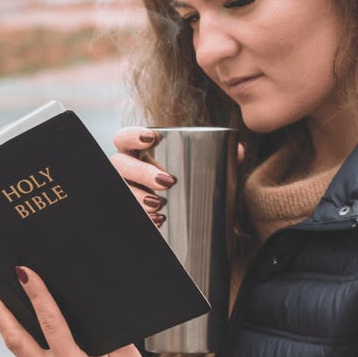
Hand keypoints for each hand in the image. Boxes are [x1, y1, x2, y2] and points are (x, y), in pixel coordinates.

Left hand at [0, 266, 157, 356]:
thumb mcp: (125, 350)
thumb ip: (103, 326)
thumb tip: (79, 296)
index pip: (49, 324)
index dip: (36, 295)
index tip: (23, 272)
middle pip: (15, 340)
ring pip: (18, 349)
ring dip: (4, 320)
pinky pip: (30, 356)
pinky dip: (23, 334)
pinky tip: (18, 315)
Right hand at [110, 127, 245, 227]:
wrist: (190, 215)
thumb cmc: (192, 182)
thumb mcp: (205, 169)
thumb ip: (222, 157)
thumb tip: (238, 150)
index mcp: (139, 152)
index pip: (123, 138)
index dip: (131, 135)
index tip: (152, 138)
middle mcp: (127, 169)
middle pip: (119, 164)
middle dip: (140, 171)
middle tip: (166, 181)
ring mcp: (127, 189)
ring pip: (121, 189)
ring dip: (138, 197)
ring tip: (159, 205)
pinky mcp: (132, 209)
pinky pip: (129, 213)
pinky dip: (143, 217)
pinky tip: (158, 221)